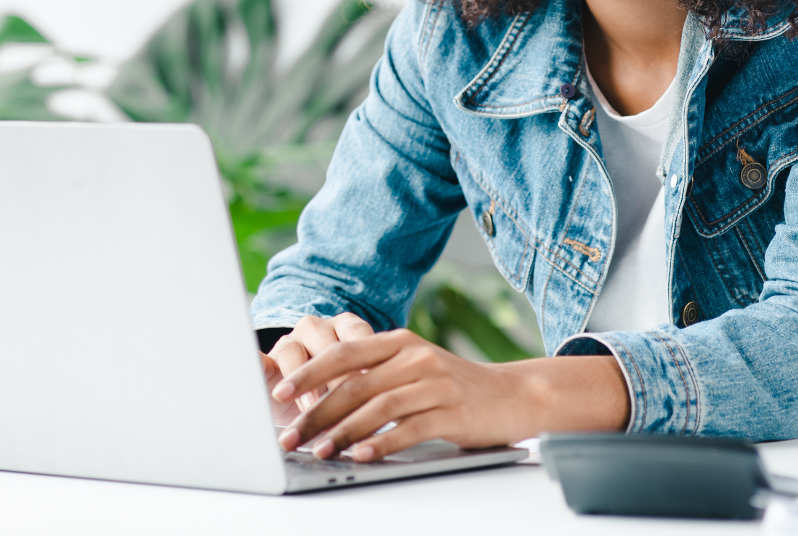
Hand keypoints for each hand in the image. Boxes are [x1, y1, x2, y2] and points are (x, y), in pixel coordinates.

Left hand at [269, 322, 628, 460]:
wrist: (516, 395)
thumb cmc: (454, 386)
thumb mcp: (413, 368)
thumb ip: (375, 374)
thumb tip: (320, 398)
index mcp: (399, 342)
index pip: (343, 352)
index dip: (308, 372)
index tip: (280, 393)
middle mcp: (414, 357)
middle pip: (353, 383)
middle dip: (316, 412)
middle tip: (291, 435)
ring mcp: (435, 383)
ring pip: (377, 407)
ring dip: (342, 432)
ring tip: (319, 451)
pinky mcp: (452, 411)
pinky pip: (408, 429)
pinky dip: (381, 444)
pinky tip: (360, 456)